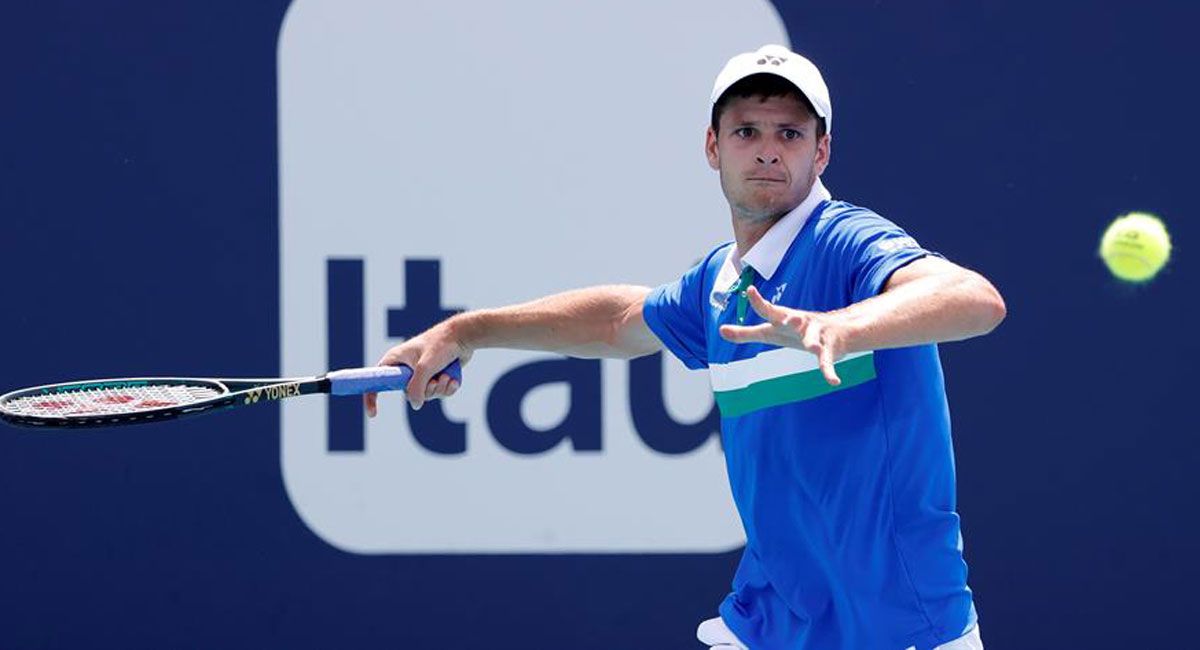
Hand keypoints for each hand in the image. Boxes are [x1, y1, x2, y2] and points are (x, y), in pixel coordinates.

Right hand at [363, 322, 472, 416]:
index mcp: (396, 360)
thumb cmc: (440, 345)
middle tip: (435, 381)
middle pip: (408, 392)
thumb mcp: (425, 367)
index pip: (377, 381)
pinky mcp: (436, 375)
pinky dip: (446, 388)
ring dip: (439, 389)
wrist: (463, 336)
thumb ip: (417, 388)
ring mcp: (421, 372)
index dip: (371, 397)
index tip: (373, 414)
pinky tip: (453, 379)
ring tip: (446, 376)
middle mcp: (406, 367)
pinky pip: (438, 392)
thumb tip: (415, 405)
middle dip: (425, 391)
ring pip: (426, 394)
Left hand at [718, 285, 849, 385]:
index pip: (769, 310)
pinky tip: (834, 382)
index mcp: (784, 318)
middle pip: (795, 320)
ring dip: (814, 342)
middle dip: (792, 319)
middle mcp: (800, 323)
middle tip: (789, 319)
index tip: (749, 290)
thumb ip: (745, 333)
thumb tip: (721, 331)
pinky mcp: (829, 350)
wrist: (838, 330)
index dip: (759, 301)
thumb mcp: (769, 332)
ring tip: (814, 348)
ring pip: (814, 339)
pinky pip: (827, 362)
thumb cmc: (796, 331)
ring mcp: (816, 336)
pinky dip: (829, 372)